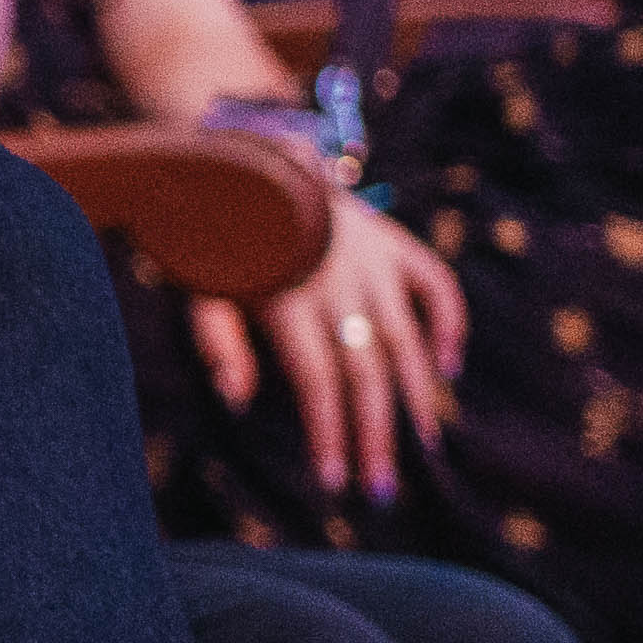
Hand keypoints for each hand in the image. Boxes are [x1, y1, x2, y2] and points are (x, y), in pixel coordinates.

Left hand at [184, 190, 462, 511]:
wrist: (242, 153)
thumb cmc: (211, 234)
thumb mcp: (195, 284)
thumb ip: (215, 340)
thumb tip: (238, 399)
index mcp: (285, 294)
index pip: (318, 380)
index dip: (328, 432)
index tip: (334, 480)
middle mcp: (337, 278)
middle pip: (367, 370)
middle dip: (375, 434)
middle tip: (379, 488)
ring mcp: (372, 257)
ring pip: (405, 337)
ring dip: (416, 396)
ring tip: (423, 445)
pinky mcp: (392, 240)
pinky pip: (434, 283)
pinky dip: (447, 324)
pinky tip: (448, 368)